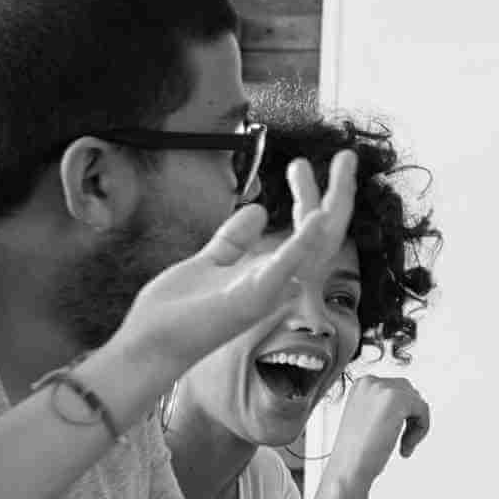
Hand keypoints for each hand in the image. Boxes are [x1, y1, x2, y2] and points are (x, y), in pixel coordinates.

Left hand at [117, 152, 359, 374]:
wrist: (151, 342)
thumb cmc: (178, 311)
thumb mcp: (211, 261)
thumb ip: (235, 239)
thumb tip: (259, 209)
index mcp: (269, 273)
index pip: (305, 231)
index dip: (312, 195)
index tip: (306, 164)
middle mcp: (279, 282)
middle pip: (323, 234)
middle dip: (338, 193)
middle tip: (347, 155)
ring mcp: (270, 290)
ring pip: (318, 246)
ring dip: (333, 206)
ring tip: (345, 172)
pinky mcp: (254, 297)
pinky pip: (287, 267)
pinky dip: (304, 242)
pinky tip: (318, 216)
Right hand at [325, 376, 431, 490]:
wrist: (348, 468)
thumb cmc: (357, 451)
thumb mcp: (369, 418)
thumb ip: (385, 406)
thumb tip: (411, 403)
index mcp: (362, 384)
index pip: (397, 389)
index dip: (402, 415)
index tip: (391, 435)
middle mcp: (370, 382)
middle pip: (410, 393)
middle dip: (410, 418)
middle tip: (402, 443)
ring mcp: (382, 388)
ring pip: (417, 402)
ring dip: (415, 426)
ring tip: (403, 446)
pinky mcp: (397, 398)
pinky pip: (423, 410)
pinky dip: (421, 430)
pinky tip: (405, 446)